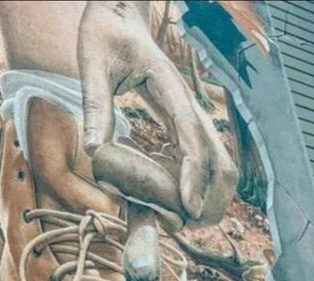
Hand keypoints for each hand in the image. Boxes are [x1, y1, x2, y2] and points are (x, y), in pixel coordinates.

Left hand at [78, 1, 236, 225]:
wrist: (120, 16)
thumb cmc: (106, 36)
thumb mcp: (94, 65)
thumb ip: (96, 105)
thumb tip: (94, 150)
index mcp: (170, 89)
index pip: (193, 137)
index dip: (193, 176)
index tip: (186, 207)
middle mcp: (188, 104)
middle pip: (220, 159)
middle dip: (210, 197)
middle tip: (184, 226)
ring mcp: (190, 114)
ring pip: (220, 162)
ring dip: (210, 195)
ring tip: (182, 221)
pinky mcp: (184, 121)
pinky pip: (202, 158)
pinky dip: (197, 183)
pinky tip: (172, 198)